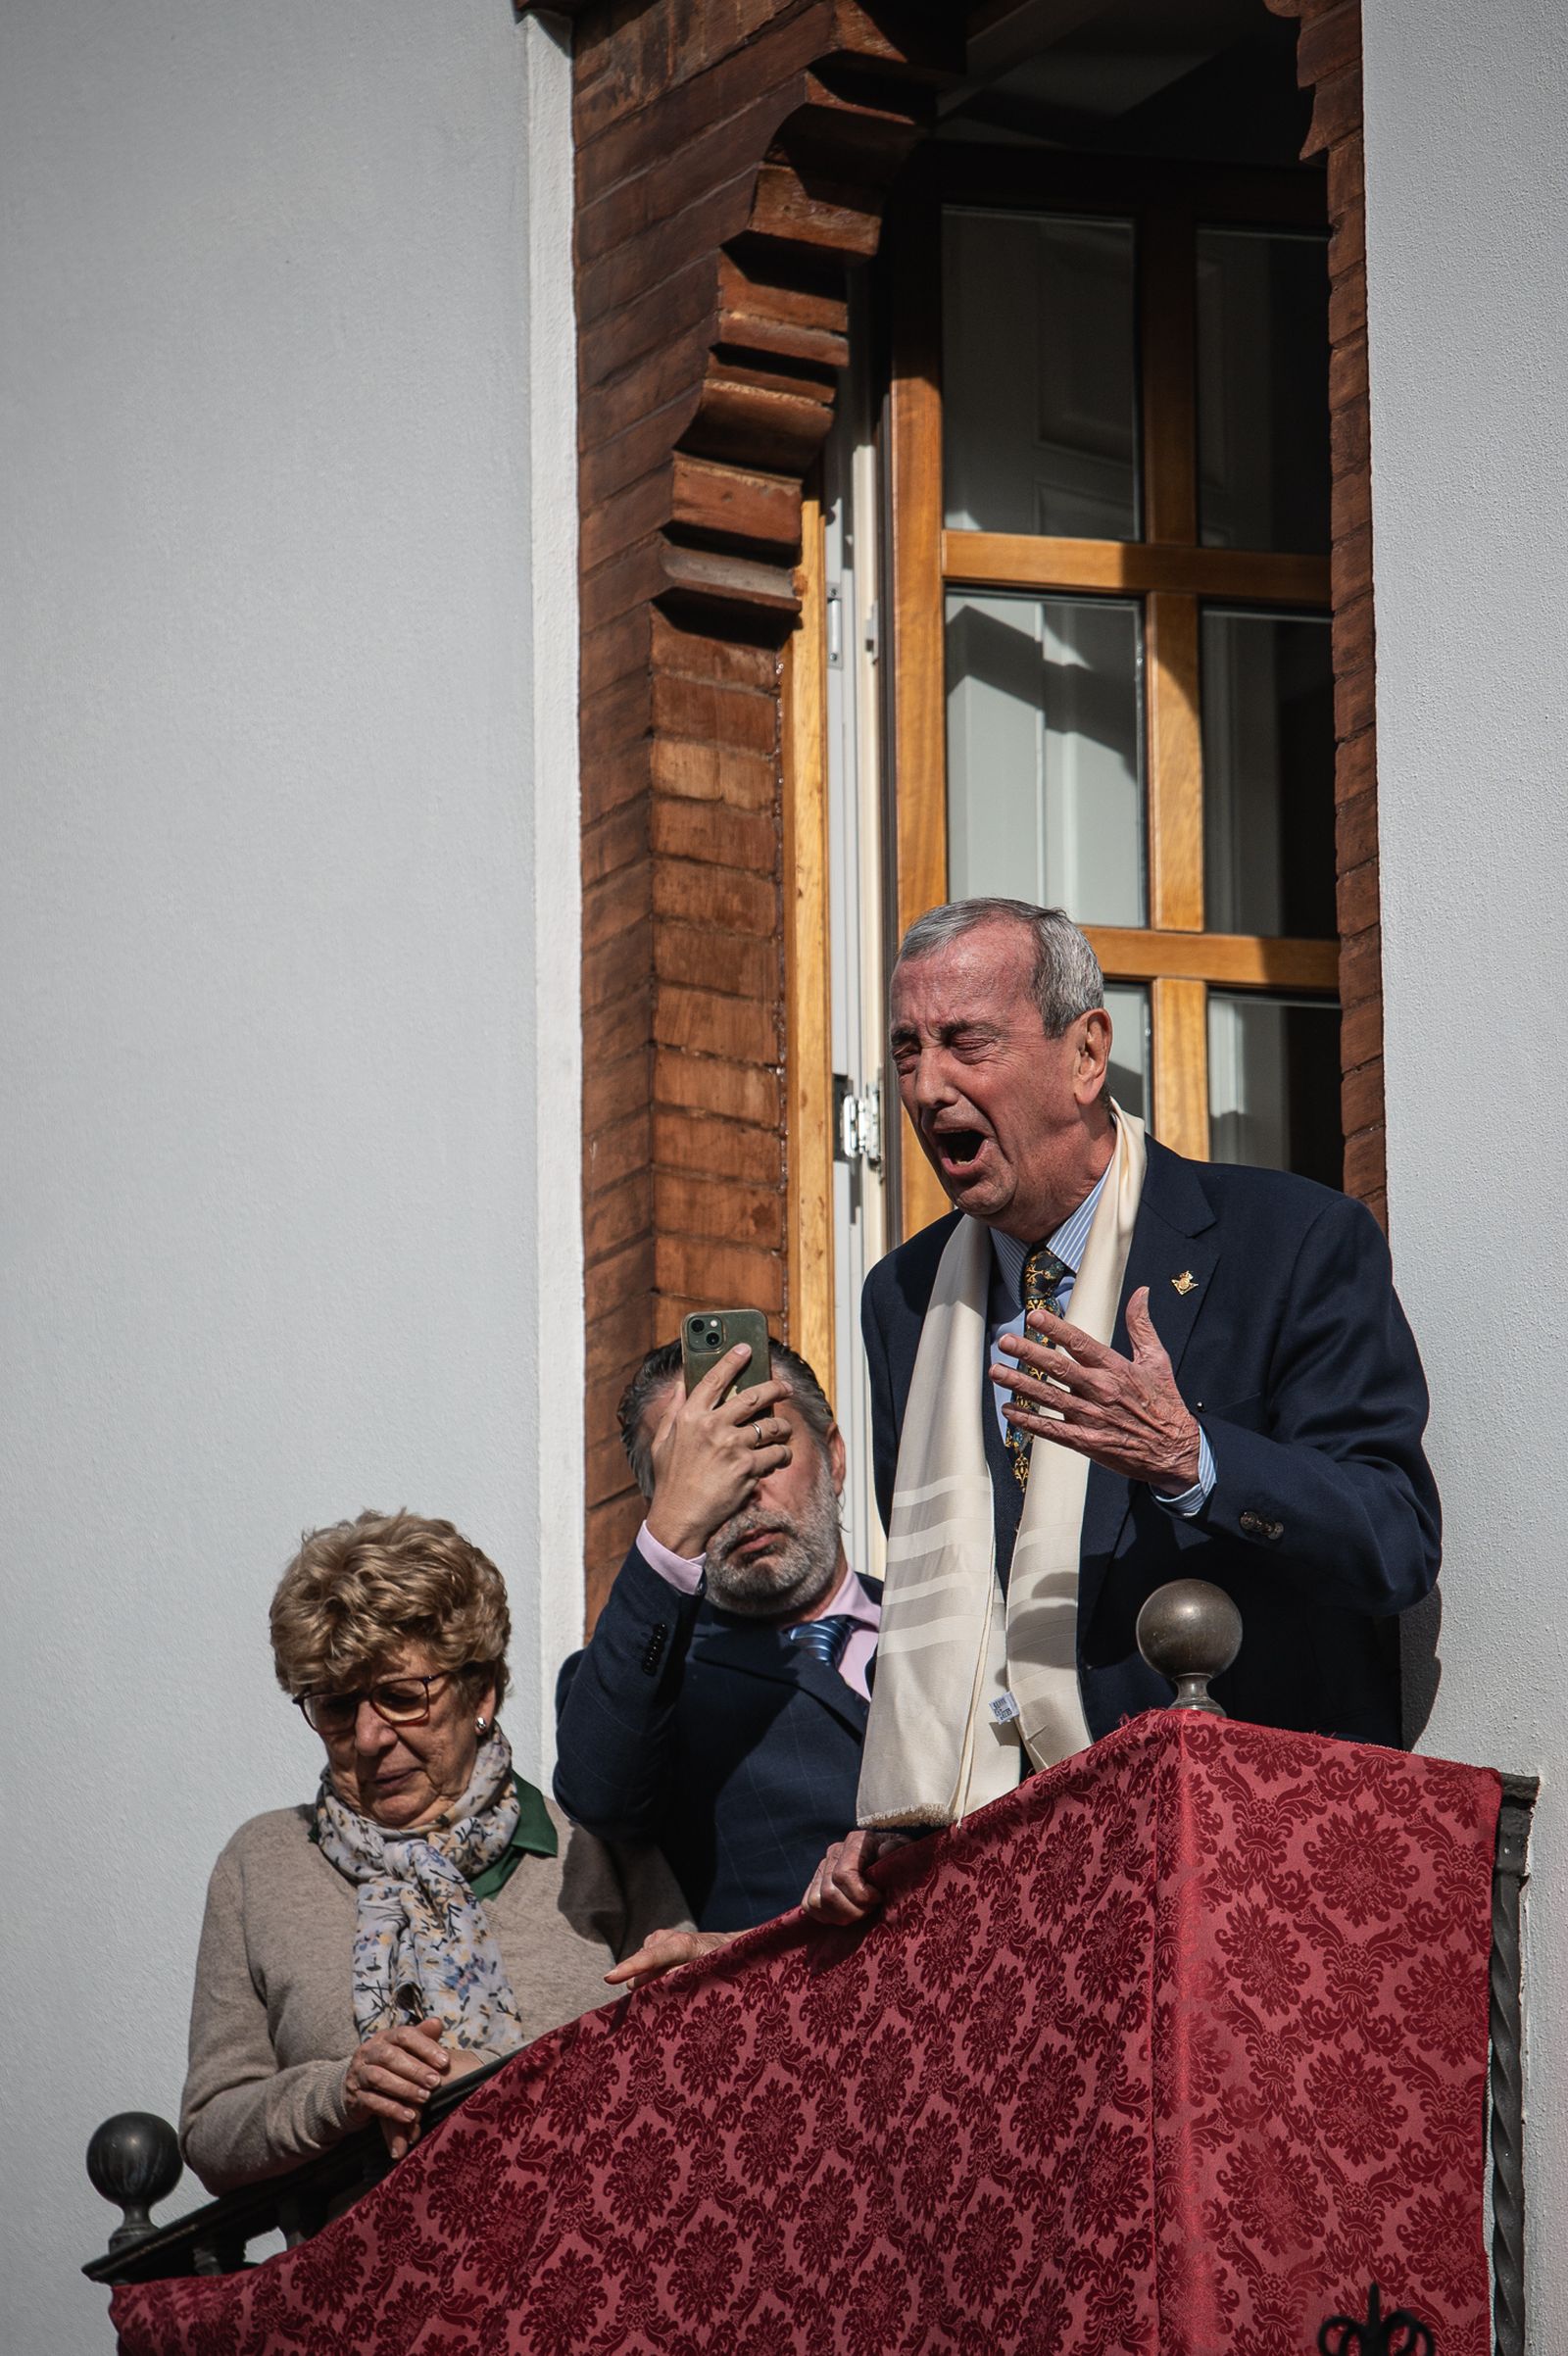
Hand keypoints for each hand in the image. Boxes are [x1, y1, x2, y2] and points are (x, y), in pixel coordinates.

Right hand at [342, 2017, 449, 2160]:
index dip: (425, 2046)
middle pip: (390, 2056)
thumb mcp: (404, 2051)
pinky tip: (409, 2116)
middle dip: (415, 2069)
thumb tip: (437, 2022)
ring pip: (378, 2078)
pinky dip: (392, 2109)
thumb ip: (421, 2038)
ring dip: (404, 2088)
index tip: (445, 2061)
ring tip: (425, 2098)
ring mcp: (358, 2075)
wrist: (355, 2091)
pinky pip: (371, 2102)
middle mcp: (368, 2052)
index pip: (404, 2035)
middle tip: (435, 2082)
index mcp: (383, 2037)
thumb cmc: (389, 2067)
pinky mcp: (354, 2098)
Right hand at [603, 1927, 737, 1991]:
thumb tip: (654, 1985)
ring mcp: (657, 1940)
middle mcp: (665, 1938)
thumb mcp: (710, 1971)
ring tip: (674, 1987)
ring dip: (649, 1983)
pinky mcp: (653, 1945)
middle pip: (640, 1969)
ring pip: (641, 1970)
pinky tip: (666, 1980)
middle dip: (640, 1987)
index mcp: (680, 1944)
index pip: (650, 1958)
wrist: (728, 1944)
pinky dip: (651, 1977)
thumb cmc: (722, 1961)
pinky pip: (644, 1968)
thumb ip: (684, 1978)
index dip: (630, 1968)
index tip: (609, 1978)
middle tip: (654, 2004)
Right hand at [644, 1349, 793, 1556]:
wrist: (679, 1517)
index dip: (732, 1359)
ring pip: (771, 1426)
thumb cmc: (671, 1481)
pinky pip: (776, 1454)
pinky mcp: (748, 1468)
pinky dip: (782, 1454)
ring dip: (782, 1427)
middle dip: (775, 1388)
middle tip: (785, 1388)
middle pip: (753, 1396)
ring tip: (784, 1431)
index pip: (715, 1378)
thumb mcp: (662, 1442)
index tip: (747, 1347)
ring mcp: (732, 1447)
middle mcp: (712, 1427)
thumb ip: (673, 1411)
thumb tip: (681, 1385)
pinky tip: (779, 1457)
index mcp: (690, 1417)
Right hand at [800, 1827, 915, 1924]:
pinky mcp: (814, 1883)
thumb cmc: (899, 1861)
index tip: (879, 1898)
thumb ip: (898, 1850)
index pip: (843, 1875)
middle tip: (871, 1909)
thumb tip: (883, 1851)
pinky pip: (808, 1905)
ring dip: (840, 1915)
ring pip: (817, 1901)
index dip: (861, 1895)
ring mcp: (822, 1868)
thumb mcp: (905, 1852)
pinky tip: (845, 1914)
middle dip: (853, 1909)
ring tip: (859, 1913)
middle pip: (829, 1893)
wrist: (889, 1866)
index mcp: (855, 1841)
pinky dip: (825, 1916)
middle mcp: (834, 1851)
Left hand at [992, 1285, 1200, 1493]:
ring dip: (1020, 1384)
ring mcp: (1091, 1417)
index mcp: (1116, 1368)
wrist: (1176, 1451)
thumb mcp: (1157, 1360)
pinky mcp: (1087, 1441)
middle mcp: (1100, 1391)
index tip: (1035, 1316)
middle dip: (1029, 1353)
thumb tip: (1141, 1294)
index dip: (1056, 1329)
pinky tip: (1010, 1411)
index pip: (1080, 1343)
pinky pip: (1052, 1430)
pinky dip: (1029, 1421)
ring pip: (1049, 1398)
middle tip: (1006, 1341)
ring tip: (997, 1371)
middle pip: (1058, 1368)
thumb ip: (1141, 1326)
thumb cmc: (1165, 1405)